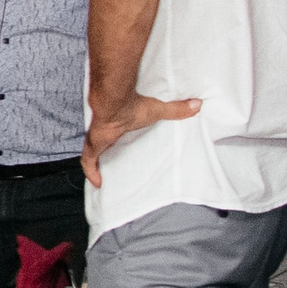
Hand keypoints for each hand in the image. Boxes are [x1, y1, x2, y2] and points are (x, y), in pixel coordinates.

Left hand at [81, 94, 202, 185]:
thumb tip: (197, 104)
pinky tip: (98, 183)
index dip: (116, 143)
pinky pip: (88, 163)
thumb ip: (176, 109)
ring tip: (105, 178)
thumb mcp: (157, 110)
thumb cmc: (133, 106)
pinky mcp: (92, 146)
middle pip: (103, 148)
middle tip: (113, 169)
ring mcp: (96, 140)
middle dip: (106, 157)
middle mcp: (104, 134)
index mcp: (118, 126)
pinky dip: (92, 173)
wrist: (115, 105)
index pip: (115, 136)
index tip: (121, 151)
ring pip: (93, 155)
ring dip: (97, 166)